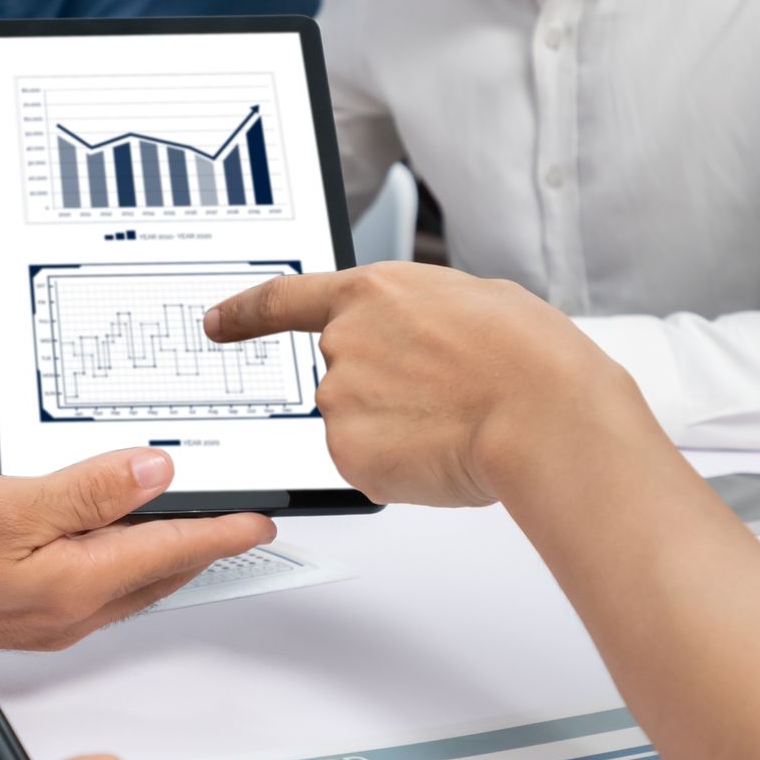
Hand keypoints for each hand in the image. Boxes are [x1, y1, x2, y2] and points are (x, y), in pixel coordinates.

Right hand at [0, 448, 275, 650]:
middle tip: (245, 515)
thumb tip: (156, 473)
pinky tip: (113, 533)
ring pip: (129, 581)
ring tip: (196, 519)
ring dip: (166, 552)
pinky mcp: (21, 613)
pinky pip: (96, 585)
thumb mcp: (2, 504)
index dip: (225, 530)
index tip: (265, 515)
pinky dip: (122, 558)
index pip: (173, 553)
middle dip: (207, 544)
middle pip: (160, 574)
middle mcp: (67, 614)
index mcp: (72, 586)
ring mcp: (44, 620)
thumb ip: (86, 492)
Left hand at [204, 263, 643, 506]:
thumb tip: (420, 340)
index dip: (244, 313)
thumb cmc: (528, 355)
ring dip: (396, 427)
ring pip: (358, 422)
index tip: (217, 322)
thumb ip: (421, 316)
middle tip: (445, 396)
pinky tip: (442, 452)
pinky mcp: (348, 455)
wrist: (543, 414)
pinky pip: (368, 463)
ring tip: (456, 421)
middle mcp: (343, 344)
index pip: (283, 300)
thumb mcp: (475, 301)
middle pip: (342, 374)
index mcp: (372, 294)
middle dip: (383, 390)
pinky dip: (400, 465)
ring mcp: (340, 401)